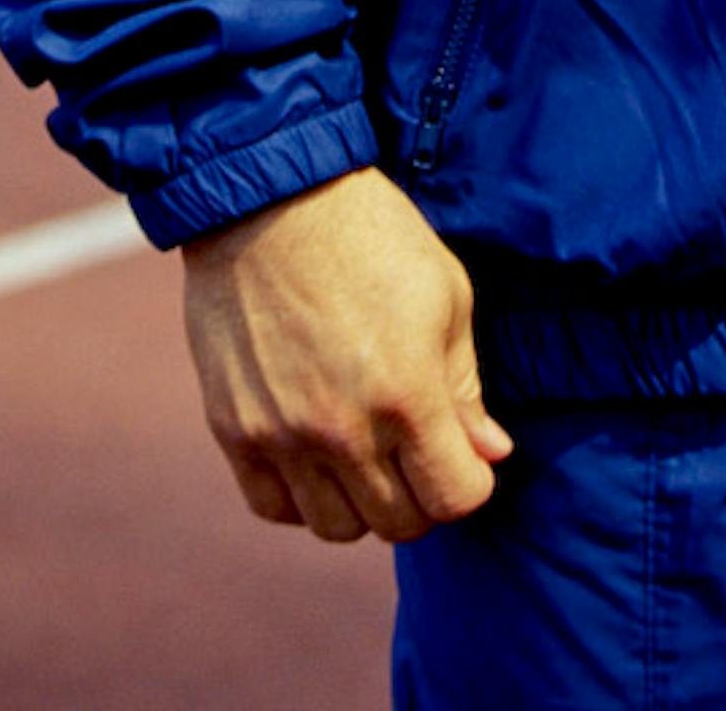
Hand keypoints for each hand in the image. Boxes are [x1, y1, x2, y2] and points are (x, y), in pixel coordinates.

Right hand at [181, 165, 513, 542]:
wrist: (270, 197)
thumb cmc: (372, 235)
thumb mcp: (445, 294)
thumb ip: (466, 386)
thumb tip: (491, 455)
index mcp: (408, 393)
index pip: (454, 499)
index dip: (470, 481)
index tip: (463, 454)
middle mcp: (343, 429)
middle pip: (398, 524)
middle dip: (421, 494)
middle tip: (417, 448)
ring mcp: (282, 436)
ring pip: (337, 528)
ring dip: (362, 500)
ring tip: (367, 448)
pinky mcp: (234, 431)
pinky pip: (274, 508)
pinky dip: (303, 495)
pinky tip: (318, 451)